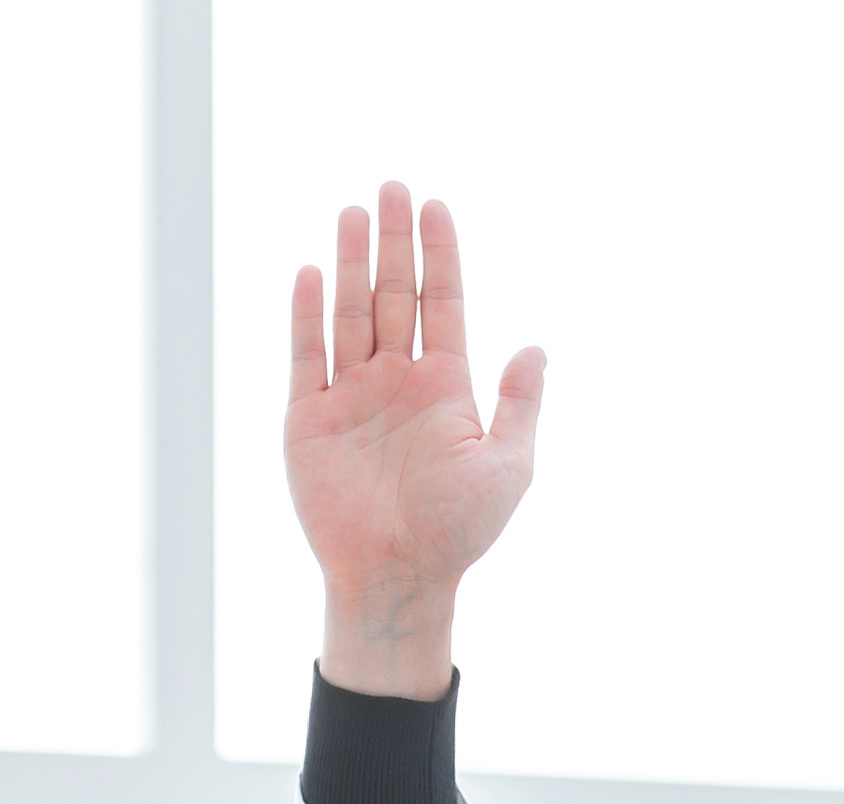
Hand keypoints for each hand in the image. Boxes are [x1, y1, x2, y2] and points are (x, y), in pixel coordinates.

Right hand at [287, 185, 546, 696]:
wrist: (399, 578)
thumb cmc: (458, 531)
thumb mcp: (509, 465)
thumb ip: (519, 403)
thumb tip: (536, 347)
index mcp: (445, 386)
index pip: (441, 303)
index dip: (439, 254)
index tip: (435, 205)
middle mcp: (397, 381)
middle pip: (394, 294)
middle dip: (394, 241)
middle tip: (391, 186)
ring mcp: (352, 396)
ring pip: (351, 313)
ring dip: (352, 262)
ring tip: (354, 211)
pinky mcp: (309, 419)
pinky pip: (308, 356)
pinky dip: (308, 315)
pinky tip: (312, 272)